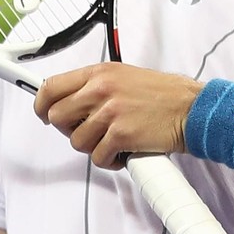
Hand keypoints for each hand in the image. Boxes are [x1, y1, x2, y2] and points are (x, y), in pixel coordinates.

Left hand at [33, 62, 202, 168]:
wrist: (192, 109)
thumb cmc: (164, 95)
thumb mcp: (125, 76)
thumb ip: (97, 85)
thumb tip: (71, 100)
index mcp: (100, 72)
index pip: (51, 87)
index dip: (42, 105)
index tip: (44, 114)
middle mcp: (101, 89)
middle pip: (57, 117)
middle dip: (69, 129)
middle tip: (88, 131)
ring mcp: (110, 112)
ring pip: (76, 142)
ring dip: (92, 147)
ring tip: (112, 142)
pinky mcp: (121, 135)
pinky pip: (97, 157)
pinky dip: (110, 160)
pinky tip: (123, 152)